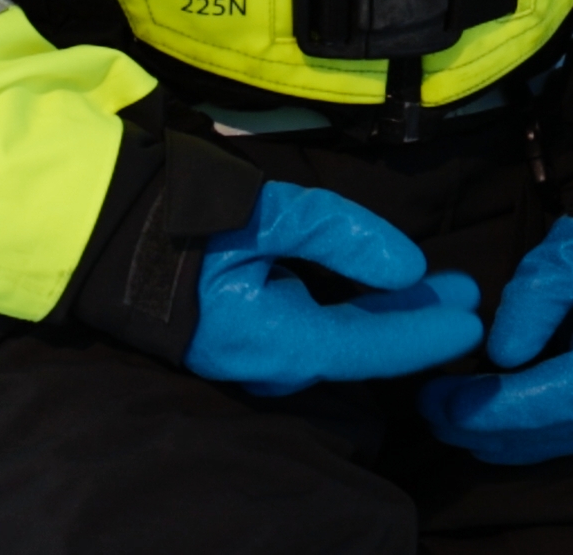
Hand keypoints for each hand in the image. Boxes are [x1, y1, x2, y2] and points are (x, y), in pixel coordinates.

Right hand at [184, 183, 485, 396]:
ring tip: (435, 286)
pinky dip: (353, 313)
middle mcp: (267, 363)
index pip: (366, 347)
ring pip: (337, 340)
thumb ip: (337, 235)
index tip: (471, 321)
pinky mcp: (244, 338)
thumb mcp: (263, 211)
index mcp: (272, 339)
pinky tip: (378, 289)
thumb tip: (405, 267)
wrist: (101, 228)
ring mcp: (252, 356)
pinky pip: (313, 332)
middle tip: (466, 294)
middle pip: (357, 347)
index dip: (422, 335)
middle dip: (414, 321)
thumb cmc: (180, 215)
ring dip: (387, 313)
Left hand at [418, 217, 572, 462]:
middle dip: (481, 425)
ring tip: (437, 412)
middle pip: (550, 431)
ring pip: (546, 446)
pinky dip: (508, 437)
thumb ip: (536, 296)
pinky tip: (469, 421)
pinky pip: (552, 444)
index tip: (443, 400)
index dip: (498, 406)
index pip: (562, 397)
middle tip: (424, 404)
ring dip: (488, 436)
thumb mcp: (572, 253)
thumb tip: (499, 353)